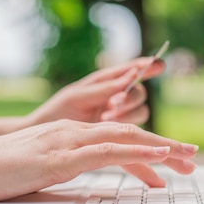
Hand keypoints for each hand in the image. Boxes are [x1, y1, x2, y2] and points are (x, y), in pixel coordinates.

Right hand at [0, 119, 197, 202]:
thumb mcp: (40, 167)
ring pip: (125, 137)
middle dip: (164, 144)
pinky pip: (106, 152)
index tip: (172, 157)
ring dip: (160, 146)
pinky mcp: (59, 157)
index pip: (118, 136)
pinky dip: (135, 151)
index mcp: (70, 133)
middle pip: (130, 132)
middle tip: (192, 155)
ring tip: (186, 156)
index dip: (149, 145)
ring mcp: (67, 142)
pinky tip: (156, 155)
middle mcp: (74, 131)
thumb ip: (66, 167)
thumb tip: (86, 178)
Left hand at [29, 57, 164, 125]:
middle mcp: (115, 97)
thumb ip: (105, 88)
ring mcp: (117, 117)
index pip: (132, 70)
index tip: (159, 63)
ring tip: (104, 117)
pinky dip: (127, 131)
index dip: (147, 66)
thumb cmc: (58, 112)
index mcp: (106, 82)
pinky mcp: (116, 135)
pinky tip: (110, 128)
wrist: (43, 139)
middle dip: (129, 98)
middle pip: (138, 95)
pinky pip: (132, 132)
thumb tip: (132, 74)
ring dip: (126, 114)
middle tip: (113, 103)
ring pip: (138, 113)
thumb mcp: (78, 96)